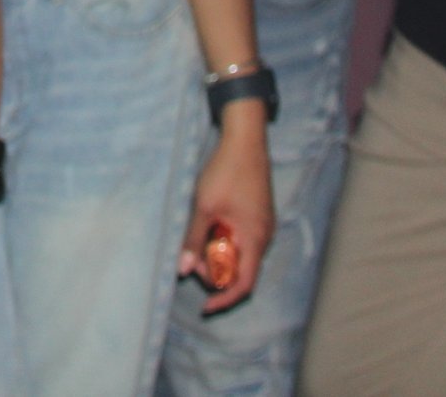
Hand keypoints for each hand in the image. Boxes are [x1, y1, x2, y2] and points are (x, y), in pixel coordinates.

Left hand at [176, 110, 272, 312]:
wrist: (245, 140)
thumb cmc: (226, 172)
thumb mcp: (204, 207)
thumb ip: (193, 239)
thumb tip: (182, 269)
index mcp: (255, 239)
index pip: (245, 284)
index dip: (225, 298)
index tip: (206, 306)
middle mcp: (264, 236)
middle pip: (241, 270)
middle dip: (215, 271)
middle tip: (190, 258)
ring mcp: (263, 225)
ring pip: (241, 254)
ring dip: (218, 255)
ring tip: (196, 240)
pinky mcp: (258, 215)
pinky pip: (243, 240)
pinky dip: (225, 241)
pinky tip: (208, 227)